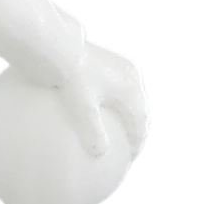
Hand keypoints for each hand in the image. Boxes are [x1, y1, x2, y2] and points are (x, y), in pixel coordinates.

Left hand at [57, 40, 149, 160]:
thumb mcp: (82, 108)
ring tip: (123, 126)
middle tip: (131, 145)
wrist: (62, 46)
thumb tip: (100, 153)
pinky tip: (109, 104)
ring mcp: (125, 66)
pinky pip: (123, 86)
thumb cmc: (72, 77)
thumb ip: (93, 131)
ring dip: (131, 114)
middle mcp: (132, 77)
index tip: (131, 156)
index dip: (136, 142)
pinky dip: (121, 101)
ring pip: (134, 97)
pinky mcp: (113, 60)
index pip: (139, 123)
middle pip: (141, 110)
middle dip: (137, 128)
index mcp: (130, 91)